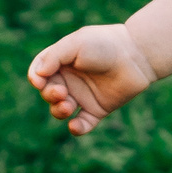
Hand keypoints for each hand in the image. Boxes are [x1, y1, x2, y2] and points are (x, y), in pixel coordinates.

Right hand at [26, 24, 157, 135]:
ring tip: (68, 105)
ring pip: (60, 110)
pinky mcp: (97, 110)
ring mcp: (83, 96)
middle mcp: (70, 80)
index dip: (36, 78)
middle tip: (62, 92)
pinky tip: (75, 126)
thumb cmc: (104, 45)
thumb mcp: (76, 44)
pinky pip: (82, 124)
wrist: (136, 56)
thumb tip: (38, 75)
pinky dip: (77, 128)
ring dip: (58, 111)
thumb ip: (54, 56)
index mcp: (61, 61)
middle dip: (50, 94)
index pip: (39, 72)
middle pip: (47, 93)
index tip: (40, 81)